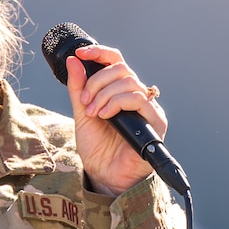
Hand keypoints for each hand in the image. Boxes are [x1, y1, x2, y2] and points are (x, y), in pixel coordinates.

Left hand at [64, 44, 167, 195]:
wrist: (104, 176)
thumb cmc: (97, 148)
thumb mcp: (82, 113)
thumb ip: (78, 88)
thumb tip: (73, 60)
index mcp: (121, 92)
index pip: (116, 61)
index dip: (100, 53)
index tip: (81, 54)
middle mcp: (137, 97)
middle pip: (121, 69)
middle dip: (97, 82)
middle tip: (85, 102)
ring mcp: (148, 109)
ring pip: (129, 82)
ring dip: (105, 95)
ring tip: (93, 113)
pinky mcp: (156, 122)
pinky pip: (139, 100)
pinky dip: (117, 103)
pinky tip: (105, 116)